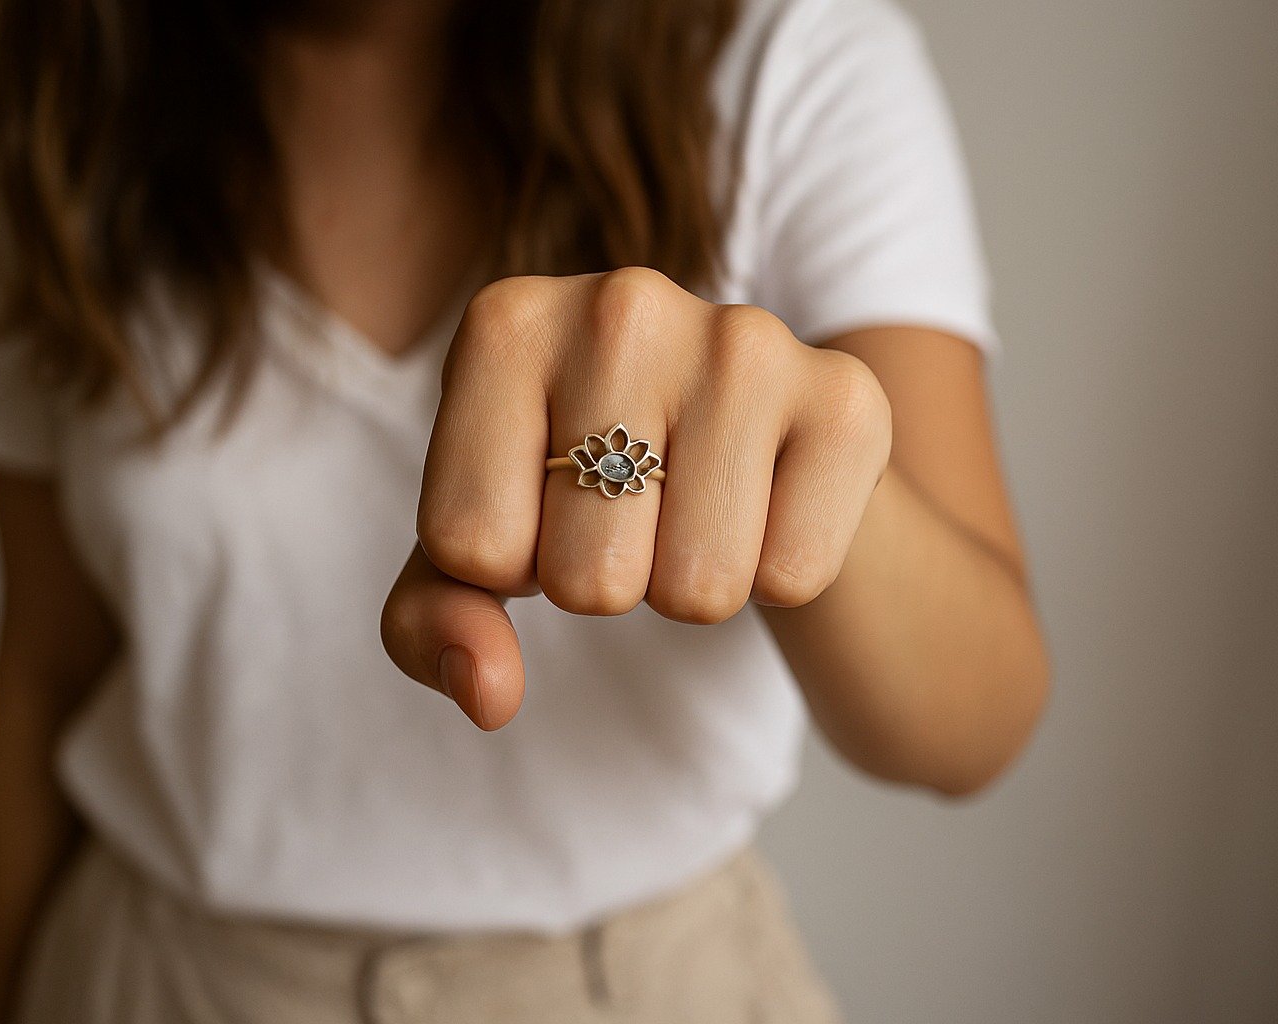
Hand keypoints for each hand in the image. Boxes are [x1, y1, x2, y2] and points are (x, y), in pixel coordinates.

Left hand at [380, 267, 890, 728]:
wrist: (745, 445)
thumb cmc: (584, 492)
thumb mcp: (480, 551)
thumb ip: (433, 624)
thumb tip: (488, 694)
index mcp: (505, 325)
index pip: (472, 550)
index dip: (511, 570)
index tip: (543, 508)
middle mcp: (620, 304)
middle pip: (587, 581)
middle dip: (607, 584)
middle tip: (634, 515)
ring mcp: (742, 340)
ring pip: (697, 588)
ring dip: (690, 585)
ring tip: (695, 505)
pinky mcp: (844, 396)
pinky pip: (792, 577)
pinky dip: (775, 575)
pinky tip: (766, 500)